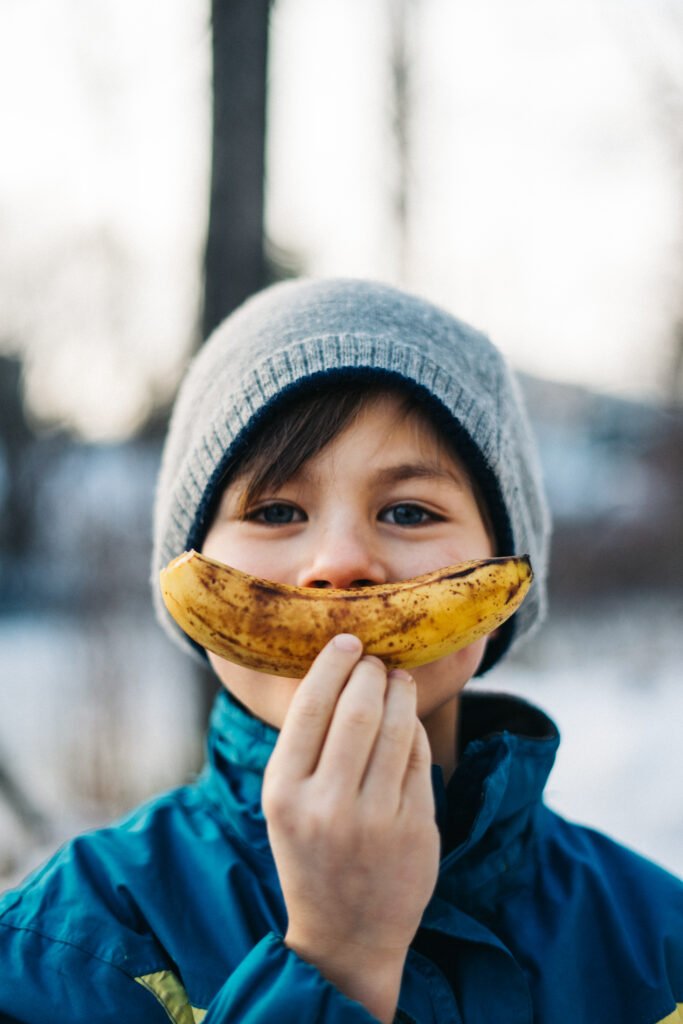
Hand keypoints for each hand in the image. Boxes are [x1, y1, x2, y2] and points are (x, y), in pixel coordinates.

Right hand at [262, 635, 439, 1022]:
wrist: (345, 935)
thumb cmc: (311, 853)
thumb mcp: (286, 804)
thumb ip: (306, 747)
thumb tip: (338, 670)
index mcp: (283, 792)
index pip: (311, 707)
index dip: (333, 664)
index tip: (349, 641)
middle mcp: (326, 804)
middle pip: (358, 708)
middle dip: (373, 672)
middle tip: (377, 661)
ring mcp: (375, 819)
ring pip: (397, 727)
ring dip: (401, 691)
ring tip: (398, 680)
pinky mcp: (415, 828)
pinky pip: (420, 757)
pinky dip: (415, 729)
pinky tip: (409, 722)